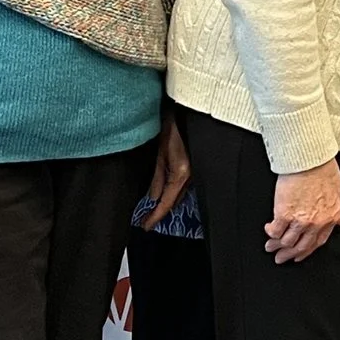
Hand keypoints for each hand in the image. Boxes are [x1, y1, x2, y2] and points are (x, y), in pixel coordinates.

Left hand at [137, 112, 192, 227]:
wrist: (186, 113)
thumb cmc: (172, 128)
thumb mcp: (160, 153)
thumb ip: (157, 177)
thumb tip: (152, 197)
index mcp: (181, 174)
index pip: (167, 203)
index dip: (156, 217)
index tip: (146, 226)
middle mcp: (190, 176)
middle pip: (174, 202)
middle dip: (160, 213)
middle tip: (147, 221)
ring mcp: (193, 173)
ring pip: (179, 195)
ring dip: (167, 204)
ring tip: (153, 212)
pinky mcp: (193, 168)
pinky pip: (182, 186)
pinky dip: (173, 193)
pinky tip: (165, 196)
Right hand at [267, 160, 339, 262]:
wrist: (310, 159)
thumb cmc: (324, 170)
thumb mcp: (338, 192)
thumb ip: (338, 211)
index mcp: (330, 217)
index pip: (318, 242)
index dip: (307, 251)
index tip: (299, 255)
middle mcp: (315, 223)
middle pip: (301, 246)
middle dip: (289, 254)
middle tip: (280, 258)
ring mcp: (299, 220)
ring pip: (287, 241)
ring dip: (276, 245)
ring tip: (269, 246)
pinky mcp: (284, 214)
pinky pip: (276, 230)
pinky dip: (271, 232)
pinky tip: (269, 230)